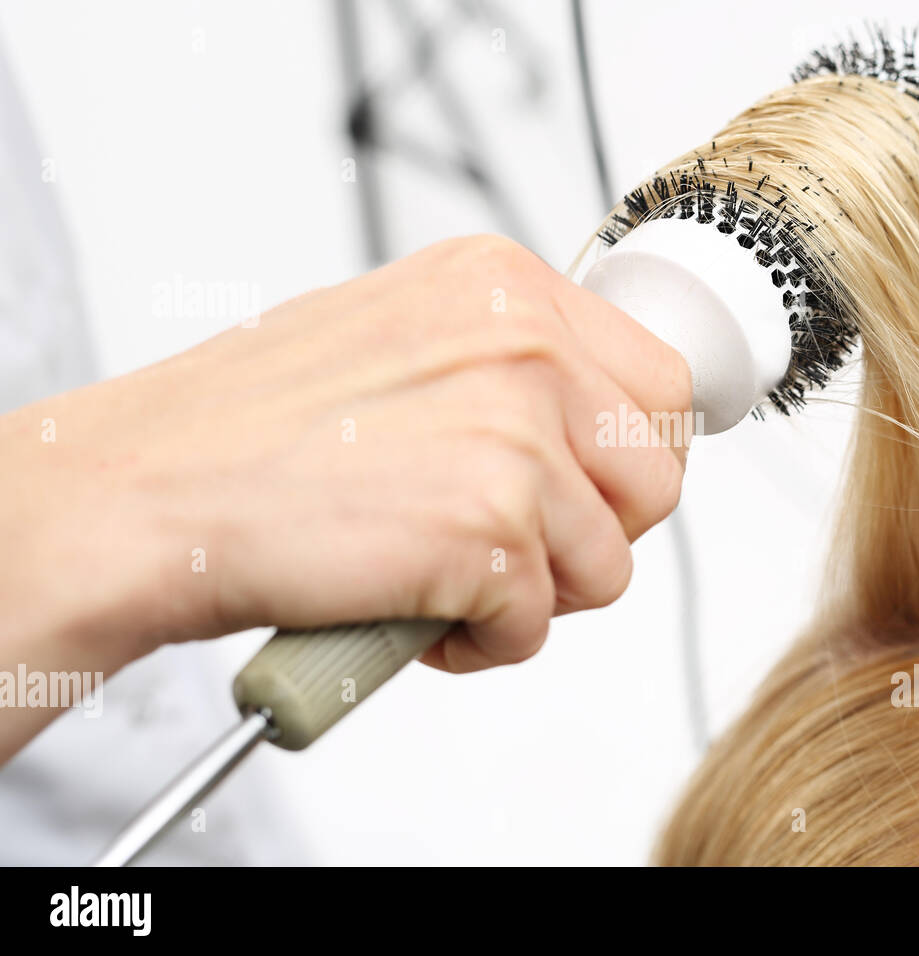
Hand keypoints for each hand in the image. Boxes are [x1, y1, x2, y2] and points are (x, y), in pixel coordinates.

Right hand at [0, 235, 691, 690]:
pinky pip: (540, 625)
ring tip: (447, 583)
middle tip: (513, 549)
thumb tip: (590, 424)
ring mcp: (515, 433)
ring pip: (609, 565)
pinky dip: (482, 643)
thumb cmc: (253, 430)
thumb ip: (509, 365)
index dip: (630, 458)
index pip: (662, 383)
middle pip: (655, 478)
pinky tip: (414, 613)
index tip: (590, 491)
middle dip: (595, 534)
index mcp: (508, 286)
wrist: (148, 491)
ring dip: (535, 597)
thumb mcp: (405, 337)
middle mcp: (526, 344)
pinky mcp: (491, 528)